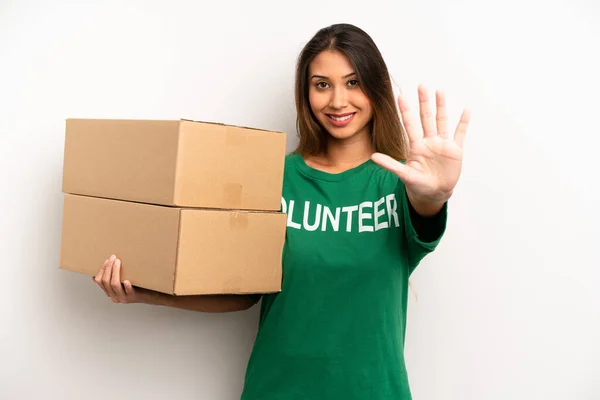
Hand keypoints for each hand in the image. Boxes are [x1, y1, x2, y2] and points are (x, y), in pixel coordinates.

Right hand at [93, 254, 145, 303]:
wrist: (148, 296)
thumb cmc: (134, 286)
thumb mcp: (120, 283)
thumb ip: (112, 279)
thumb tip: (100, 271)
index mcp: (109, 292)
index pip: (100, 281)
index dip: (102, 270)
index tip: (107, 260)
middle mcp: (114, 296)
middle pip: (106, 281)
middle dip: (108, 267)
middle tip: (113, 257)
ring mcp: (123, 297)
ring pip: (114, 284)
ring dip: (115, 271)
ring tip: (118, 262)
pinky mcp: (132, 297)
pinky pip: (128, 291)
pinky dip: (126, 286)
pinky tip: (126, 281)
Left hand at [371, 84, 469, 205]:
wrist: (434, 194)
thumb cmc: (418, 185)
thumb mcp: (405, 175)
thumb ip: (391, 165)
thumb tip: (373, 157)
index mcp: (416, 146)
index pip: (410, 125)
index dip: (406, 111)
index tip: (401, 96)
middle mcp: (429, 141)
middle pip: (426, 118)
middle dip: (424, 102)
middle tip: (421, 85)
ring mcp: (442, 144)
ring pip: (442, 121)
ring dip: (442, 106)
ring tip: (440, 91)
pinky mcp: (455, 150)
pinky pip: (460, 133)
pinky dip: (463, 122)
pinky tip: (466, 110)